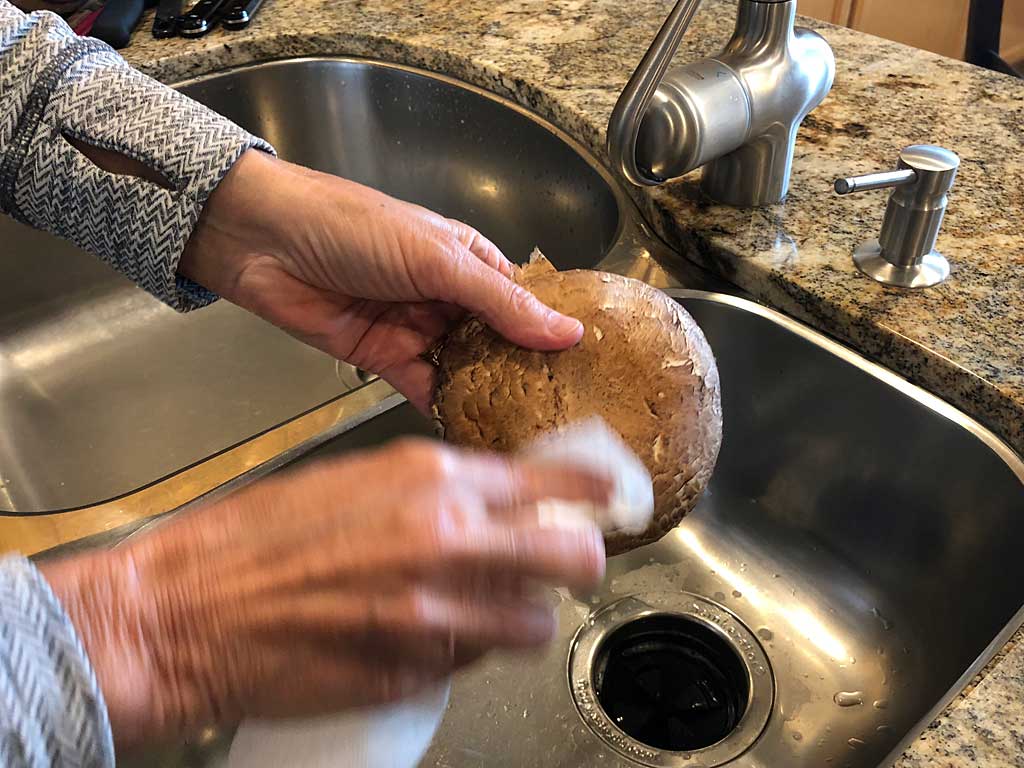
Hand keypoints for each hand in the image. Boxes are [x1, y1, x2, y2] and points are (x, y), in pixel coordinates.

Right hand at [41, 439, 607, 746]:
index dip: (593, 488)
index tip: (612, 495)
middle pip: (570, 553)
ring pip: (534, 621)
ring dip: (524, 616)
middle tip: (568, 561)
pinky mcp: (415, 670)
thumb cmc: (254, 540)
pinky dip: (471, 649)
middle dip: (579, 558)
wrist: (185, 610)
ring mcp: (434, 612)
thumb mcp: (354, 480)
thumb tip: (493, 498)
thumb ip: (434, 488)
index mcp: (428, 477)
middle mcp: (444, 539)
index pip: (549, 476)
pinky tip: (432, 633)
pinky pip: (476, 660)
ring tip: (490, 608)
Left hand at [179, 151, 583, 411]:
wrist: (263, 242)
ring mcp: (416, 330)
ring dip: (488, 396)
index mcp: (469, 261)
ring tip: (527, 431)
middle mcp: (448, 297)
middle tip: (562, 415)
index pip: (523, 303)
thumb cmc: (351, 226)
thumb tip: (566, 331)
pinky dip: (446, 408)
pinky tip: (474, 432)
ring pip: (464, 370)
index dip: (552, 334)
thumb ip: (500, 303)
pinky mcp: (383, 359)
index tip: (587, 372)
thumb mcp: (439, 259)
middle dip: (523, 375)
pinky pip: (424, 389)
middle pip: (497, 343)